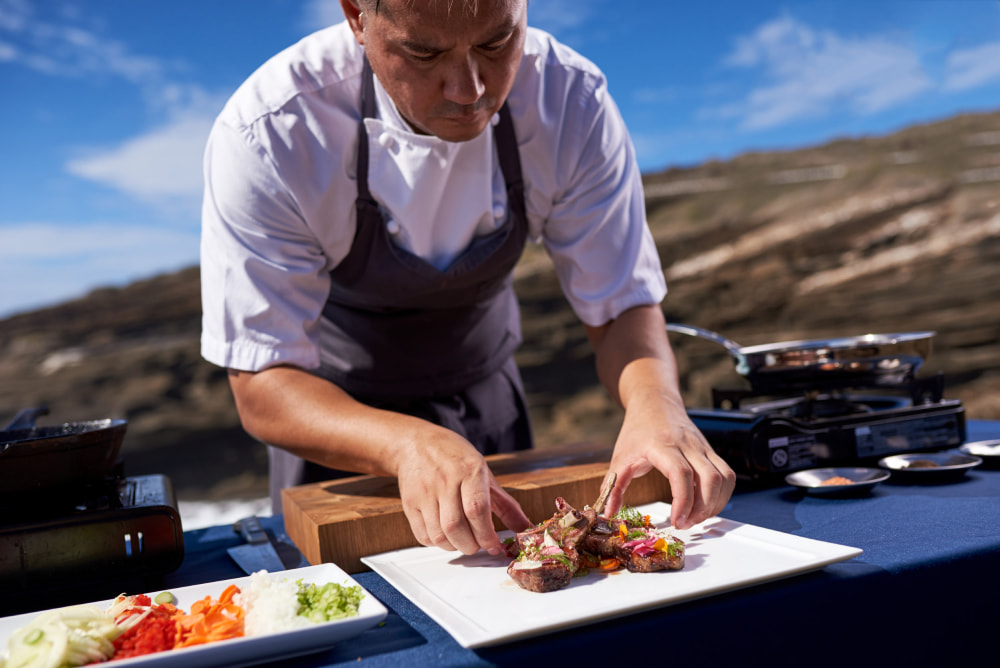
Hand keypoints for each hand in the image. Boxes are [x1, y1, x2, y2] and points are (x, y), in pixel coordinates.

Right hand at [395, 426, 530, 554]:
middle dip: (472, 545)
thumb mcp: (484, 472)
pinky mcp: (409, 503)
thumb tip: (525, 527)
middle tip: (479, 545)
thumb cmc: (455, 457)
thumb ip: (505, 504)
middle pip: (456, 527)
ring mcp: (424, 492)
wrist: (417, 443)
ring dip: (455, 547)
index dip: (487, 535)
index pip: (477, 510)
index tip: (495, 545)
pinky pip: (423, 535)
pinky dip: (437, 544)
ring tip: (464, 541)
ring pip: (439, 535)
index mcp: (469, 470)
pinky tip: (446, 536)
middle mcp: (445, 481)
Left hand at [604, 390, 735, 528]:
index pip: (681, 474)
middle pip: (709, 479)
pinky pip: (726, 475)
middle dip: (702, 509)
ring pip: (723, 478)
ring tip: (695, 517)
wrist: (655, 402)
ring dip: (714, 504)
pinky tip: (706, 505)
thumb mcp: (620, 457)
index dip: (682, 501)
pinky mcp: (711, 451)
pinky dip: (721, 495)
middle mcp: (688, 446)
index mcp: (662, 445)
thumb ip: (613, 487)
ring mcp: (703, 448)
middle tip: (685, 524)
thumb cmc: (638, 429)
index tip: (676, 520)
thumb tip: (608, 512)